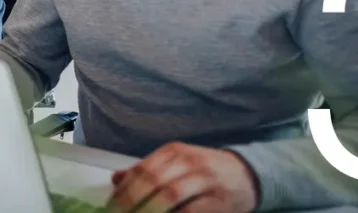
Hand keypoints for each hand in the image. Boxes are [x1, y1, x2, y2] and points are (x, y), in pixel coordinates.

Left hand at [108, 143, 258, 212]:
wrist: (247, 175)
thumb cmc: (205, 171)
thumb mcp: (176, 163)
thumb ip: (147, 170)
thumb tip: (115, 179)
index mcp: (174, 151)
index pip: (143, 169)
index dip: (124, 190)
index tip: (110, 206)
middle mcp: (189, 161)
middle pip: (153, 181)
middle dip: (131, 202)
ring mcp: (205, 180)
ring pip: (171, 195)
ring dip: (150, 210)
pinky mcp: (219, 201)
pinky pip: (192, 211)